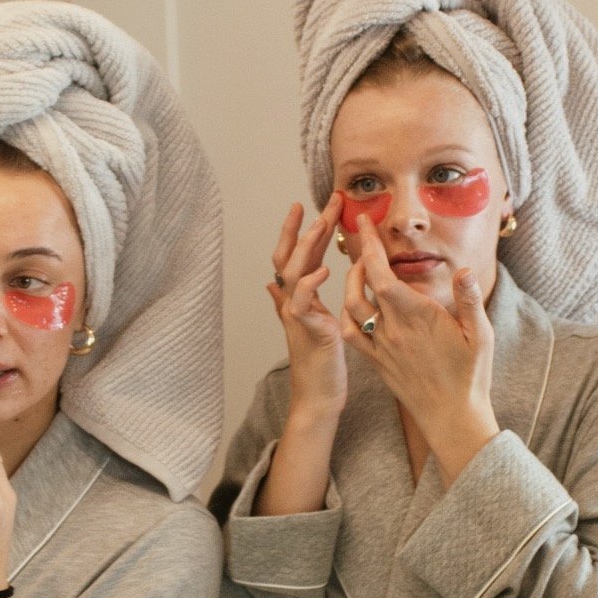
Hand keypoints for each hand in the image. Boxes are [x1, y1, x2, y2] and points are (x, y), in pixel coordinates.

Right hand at [267, 195, 347, 423]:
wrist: (318, 397)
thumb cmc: (318, 364)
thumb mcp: (307, 326)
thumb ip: (290, 302)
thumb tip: (270, 284)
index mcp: (296, 298)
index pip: (293, 256)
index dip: (299, 230)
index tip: (312, 204)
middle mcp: (291, 303)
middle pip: (289, 256)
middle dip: (307, 226)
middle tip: (327, 200)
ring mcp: (297, 316)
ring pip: (293, 273)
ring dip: (307, 246)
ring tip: (322, 223)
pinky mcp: (308, 331)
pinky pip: (302, 304)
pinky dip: (309, 285)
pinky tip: (323, 270)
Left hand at [342, 216, 498, 481]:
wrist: (451, 418)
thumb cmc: (470, 376)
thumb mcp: (480, 335)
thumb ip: (469, 300)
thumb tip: (464, 270)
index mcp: (416, 317)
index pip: (383, 274)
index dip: (371, 246)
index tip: (364, 222)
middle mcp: (392, 330)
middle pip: (361, 287)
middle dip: (359, 259)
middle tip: (364, 240)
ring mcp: (381, 347)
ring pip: (350, 310)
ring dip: (350, 285)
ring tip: (361, 270)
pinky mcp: (376, 362)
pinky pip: (351, 335)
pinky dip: (347, 315)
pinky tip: (356, 307)